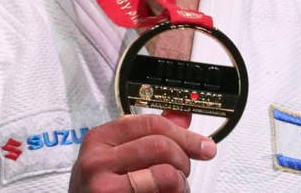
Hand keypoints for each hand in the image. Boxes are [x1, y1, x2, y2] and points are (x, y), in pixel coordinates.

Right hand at [68, 114, 216, 192]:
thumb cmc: (99, 191)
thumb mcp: (117, 159)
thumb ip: (148, 137)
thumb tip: (181, 117)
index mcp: (99, 138)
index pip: (151, 123)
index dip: (184, 134)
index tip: (203, 145)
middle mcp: (97, 159)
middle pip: (161, 146)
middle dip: (183, 160)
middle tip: (184, 173)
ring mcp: (102, 185)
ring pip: (165, 173)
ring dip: (179, 184)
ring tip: (173, 190)